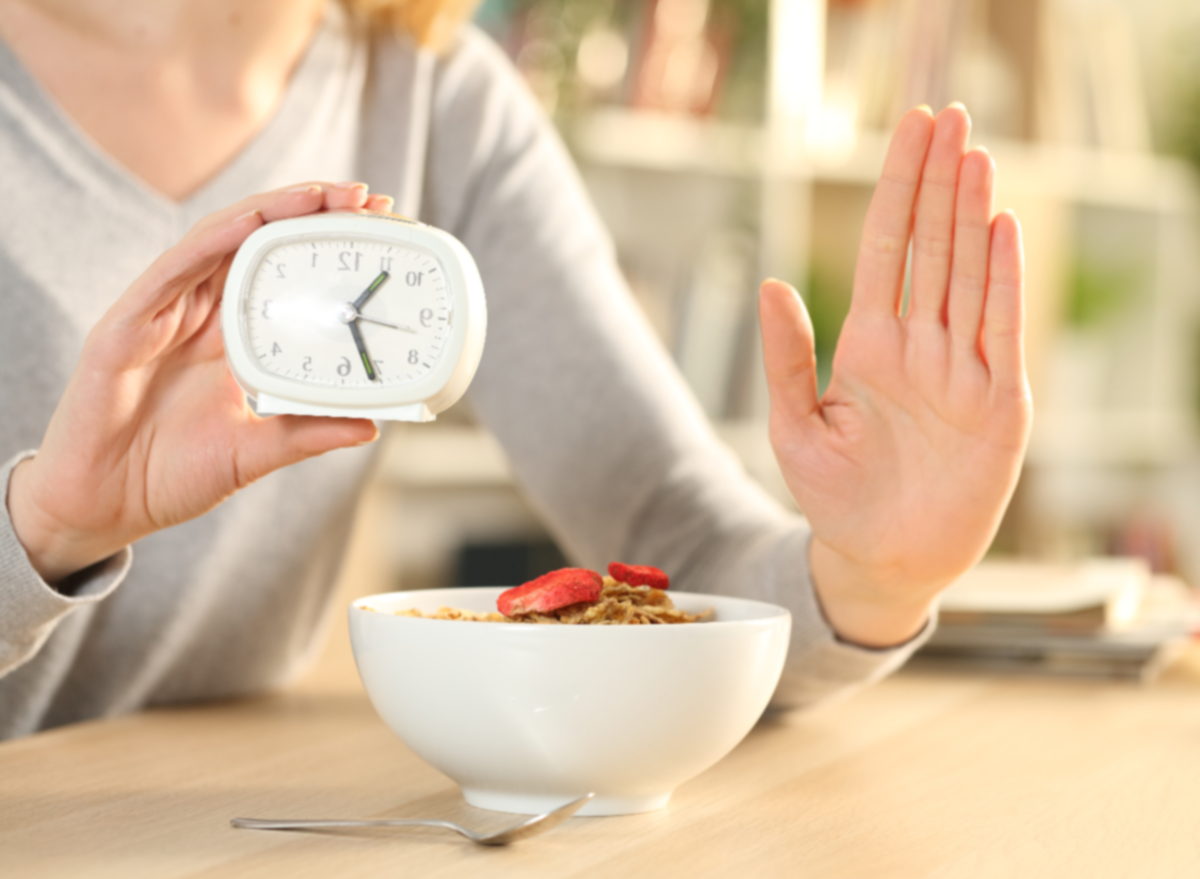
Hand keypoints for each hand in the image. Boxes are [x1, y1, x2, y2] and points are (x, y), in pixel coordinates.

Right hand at [8, 183, 396, 583]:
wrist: (103, 507)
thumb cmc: (171, 474)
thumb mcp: (256, 453)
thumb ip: (308, 434)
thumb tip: (371, 425)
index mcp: (230, 339)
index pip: (282, 273)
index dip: (323, 245)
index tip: (377, 225)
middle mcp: (199, 316)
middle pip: (256, 243)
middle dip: (308, 212)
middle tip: (363, 196)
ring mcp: (162, 314)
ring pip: (217, 242)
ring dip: (269, 212)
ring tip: (319, 195)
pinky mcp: (125, 326)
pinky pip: (170, 272)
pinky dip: (211, 242)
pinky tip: (248, 223)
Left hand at [759, 105, 1031, 646]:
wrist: (878, 560)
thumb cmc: (834, 496)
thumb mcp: (795, 425)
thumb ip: (786, 357)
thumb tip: (768, 282)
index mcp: (870, 344)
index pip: (885, 248)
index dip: (896, 189)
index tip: (908, 131)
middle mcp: (920, 346)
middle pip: (931, 246)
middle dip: (938, 181)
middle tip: (947, 116)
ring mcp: (961, 371)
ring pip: (967, 275)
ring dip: (972, 215)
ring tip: (974, 155)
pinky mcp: (996, 405)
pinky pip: (1001, 331)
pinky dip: (1002, 282)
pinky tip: (1001, 230)